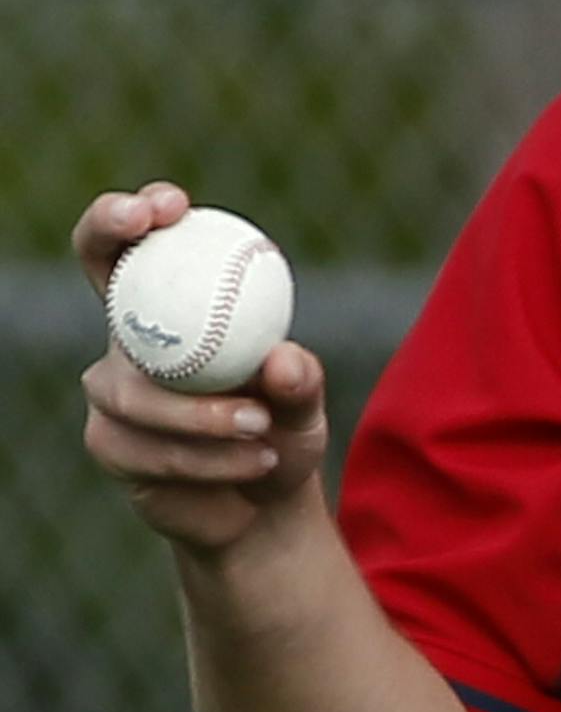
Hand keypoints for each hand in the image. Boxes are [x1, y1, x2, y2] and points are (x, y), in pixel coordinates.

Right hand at [76, 183, 329, 554]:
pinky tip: (252, 463)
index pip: (133, 244)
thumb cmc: (284, 432)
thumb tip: (282, 360)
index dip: (129, 212)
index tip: (168, 205)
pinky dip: (206, 458)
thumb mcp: (306, 405)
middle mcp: (132, 340)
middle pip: (104, 279)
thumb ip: (301, 382)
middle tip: (157, 238)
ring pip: (136, 391)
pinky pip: (146, 446)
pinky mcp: (110, 442)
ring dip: (204, 415)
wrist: (263, 506)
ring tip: (265, 429)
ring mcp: (112, 391)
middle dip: (113, 236)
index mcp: (172, 307)